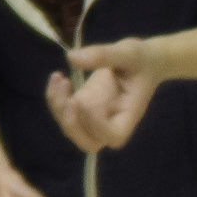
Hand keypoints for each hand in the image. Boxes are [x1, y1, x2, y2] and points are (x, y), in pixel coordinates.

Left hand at [49, 37, 159, 152]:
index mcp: (129, 114)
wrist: (141, 61)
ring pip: (71, 129)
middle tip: (68, 99)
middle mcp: (111, 121)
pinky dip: (55, 98)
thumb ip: (103, 55)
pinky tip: (58, 76)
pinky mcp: (83, 108)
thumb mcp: (127, 53)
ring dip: (58, 108)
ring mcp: (95, 118)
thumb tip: (71, 57)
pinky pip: (64, 113)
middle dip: (71, 124)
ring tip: (60, 79)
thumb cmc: (140, 59)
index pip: (113, 136)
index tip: (84, 100)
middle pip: (89, 143)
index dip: (96, 126)